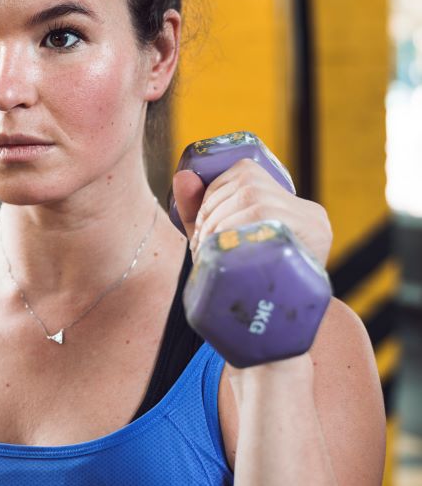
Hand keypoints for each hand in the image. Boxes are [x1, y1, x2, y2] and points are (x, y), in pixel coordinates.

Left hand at [171, 158, 331, 266]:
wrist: (284, 321)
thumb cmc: (245, 275)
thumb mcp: (217, 237)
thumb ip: (196, 208)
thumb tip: (182, 176)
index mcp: (284, 200)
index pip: (242, 176)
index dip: (211, 198)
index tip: (199, 229)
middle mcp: (302, 205)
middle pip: (246, 190)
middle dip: (212, 216)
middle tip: (200, 247)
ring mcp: (312, 220)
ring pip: (253, 201)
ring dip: (221, 225)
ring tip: (209, 252)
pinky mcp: (315, 233)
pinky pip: (265, 216)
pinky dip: (237, 230)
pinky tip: (227, 251)